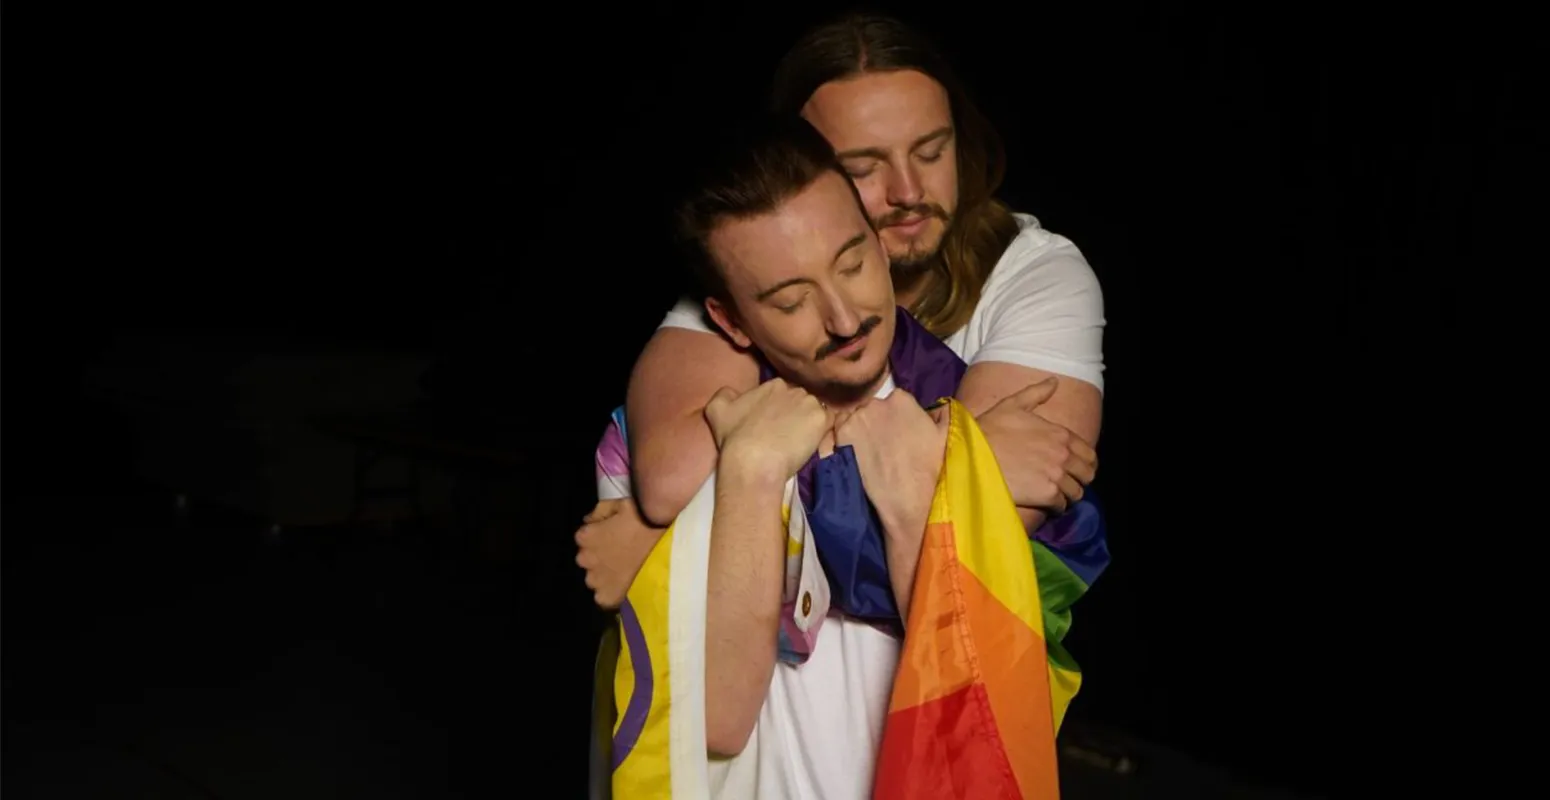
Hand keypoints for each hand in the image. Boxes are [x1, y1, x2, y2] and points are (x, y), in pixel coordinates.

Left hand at [575, 498, 665, 609]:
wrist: (670, 545)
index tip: (614, 535)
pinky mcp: (608, 597)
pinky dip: (612, 592)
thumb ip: (601, 510)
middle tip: (621, 552)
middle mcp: (586, 560)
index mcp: (587, 536)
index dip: (599, 535)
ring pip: (594, 579)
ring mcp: (596, 581)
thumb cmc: (646, 521)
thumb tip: (589, 520)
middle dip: (599, 556)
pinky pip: (603, 597)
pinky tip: (627, 584)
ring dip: (605, 574)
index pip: (583, 537)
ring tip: (626, 570)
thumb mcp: (622, 504)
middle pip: (587, 559)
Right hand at [704, 379, 832, 481]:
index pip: (782, 394)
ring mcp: (810, 403)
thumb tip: (733, 393)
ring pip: (814, 411)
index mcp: (773, 384)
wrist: (753, 460)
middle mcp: (793, 388)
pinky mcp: (821, 420)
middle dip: (795, 413)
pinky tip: (811, 443)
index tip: (774, 424)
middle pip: (800, 400)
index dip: (779, 410)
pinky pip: (828, 422)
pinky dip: (822, 431)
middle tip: (786, 433)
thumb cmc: (734, 437)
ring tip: (799, 441)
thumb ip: (725, 394)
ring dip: (809, 422)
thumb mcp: (717, 410)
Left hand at [834, 389, 947, 541]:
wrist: (906, 497)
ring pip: (854, 418)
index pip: (893, 400)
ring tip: (867, 450)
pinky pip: (837, 429)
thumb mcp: (945, 434)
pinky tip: (852, 451)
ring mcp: (855, 419)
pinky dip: (842, 438)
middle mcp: (875, 403)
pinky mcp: (841, 436)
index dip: (894, 417)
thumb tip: (939, 405)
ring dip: (858, 429)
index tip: (896, 431)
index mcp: (900, 399)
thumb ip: (941, 412)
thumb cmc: (928, 467)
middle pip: (872, 408)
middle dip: (876, 421)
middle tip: (881, 443)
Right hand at [975, 378, 1097, 513]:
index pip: (1089, 454)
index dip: (1084, 463)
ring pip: (1077, 492)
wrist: (971, 455)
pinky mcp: (1046, 494)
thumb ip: (1036, 393)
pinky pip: (1061, 505)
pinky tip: (1044, 503)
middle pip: (1088, 475)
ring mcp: (1056, 475)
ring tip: (1054, 494)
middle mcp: (1063, 454)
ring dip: (1067, 495)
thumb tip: (1054, 382)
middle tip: (1064, 483)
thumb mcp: (1012, 405)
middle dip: (1078, 480)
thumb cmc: (989, 430)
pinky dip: (1055, 506)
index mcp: (1060, 434)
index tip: (1072, 469)